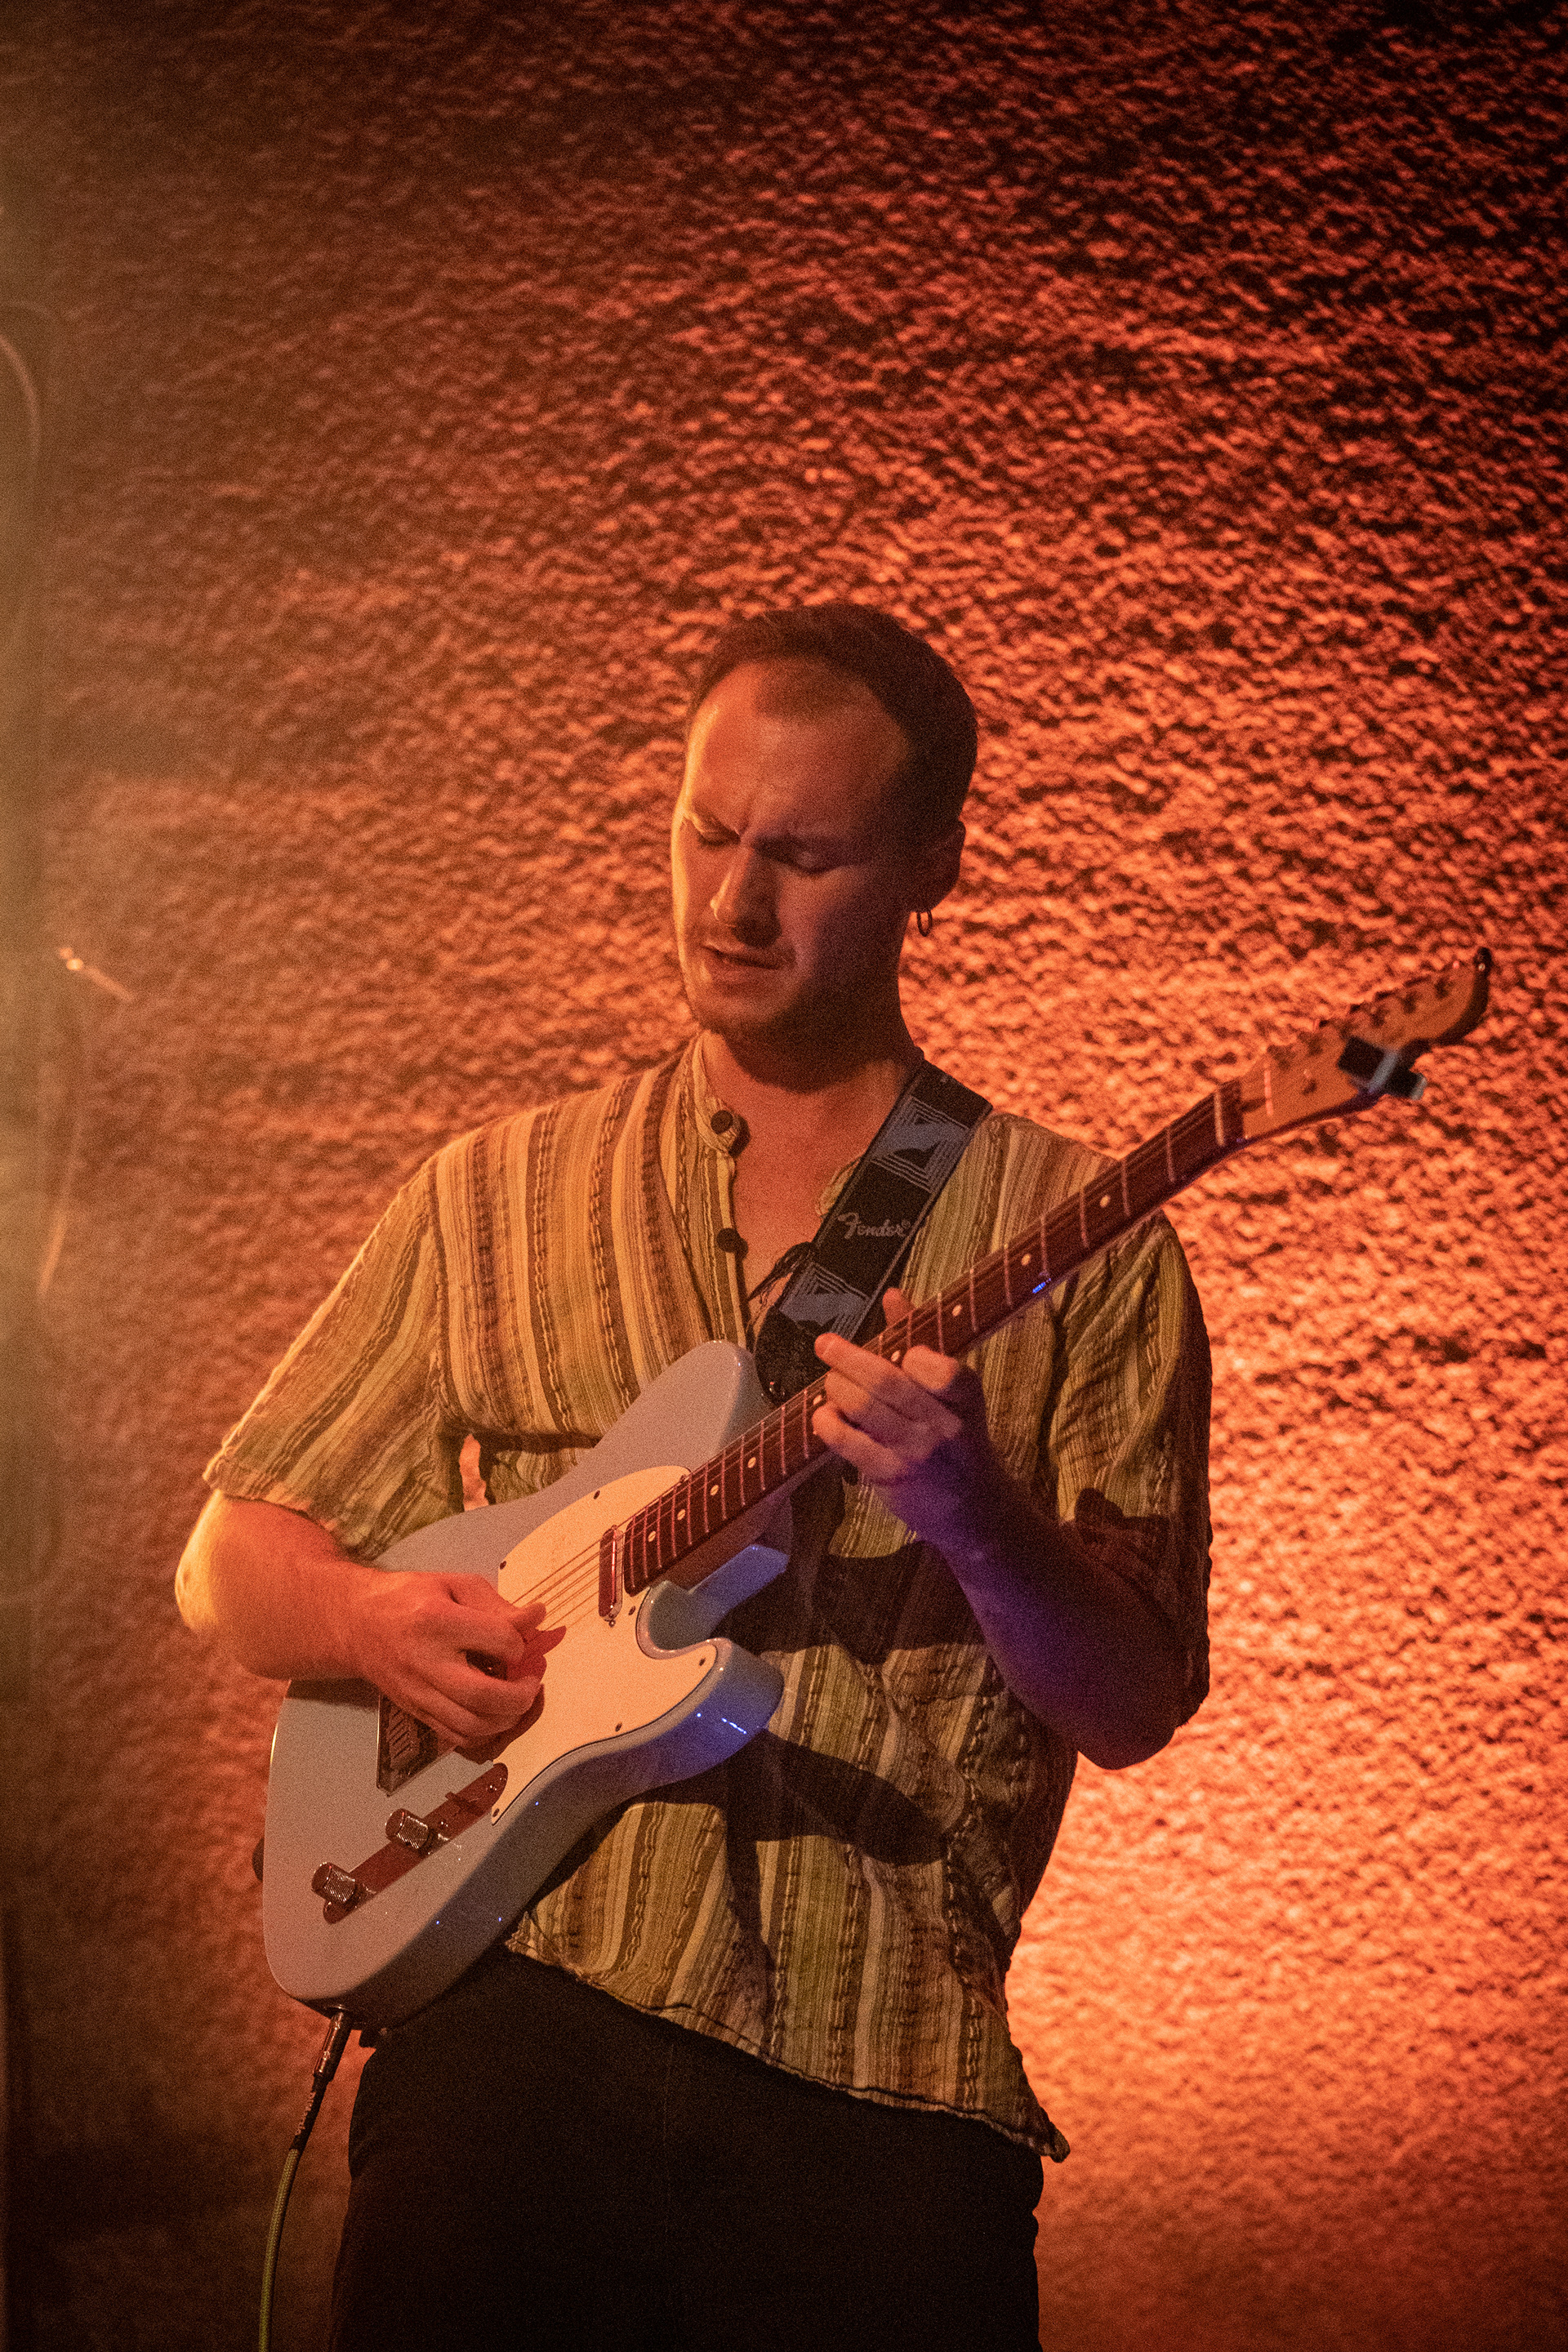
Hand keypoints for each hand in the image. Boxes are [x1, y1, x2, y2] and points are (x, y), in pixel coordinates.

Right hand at [347, 1569, 563, 1744]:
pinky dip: (486, 1732)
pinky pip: (458, 1737)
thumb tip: (536, 1618)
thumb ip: (496, 1603)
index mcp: (438, 1620)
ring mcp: (419, 1693)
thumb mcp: (453, 1584)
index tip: (521, 1638)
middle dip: (522, 1693)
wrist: (357, 1624)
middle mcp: (426, 1662)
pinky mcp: (416, 1712)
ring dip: (508, 1717)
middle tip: (533, 1678)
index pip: (498, 1640)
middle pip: (484, 1695)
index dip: (521, 1642)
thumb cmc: (409, 1598)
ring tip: (518, 1696)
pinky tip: (496, 1712)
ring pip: (473, 1725)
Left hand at [812, 1286, 1008, 1558]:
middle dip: (848, 1358)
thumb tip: (893, 1296)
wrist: (974, 1508)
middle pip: (888, 1382)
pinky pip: (848, 1442)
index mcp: (966, 1397)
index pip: (947, 1373)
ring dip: (836, 1387)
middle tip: (826, 1345)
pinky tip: (825, 1415)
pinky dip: (829, 1422)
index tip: (903, 1352)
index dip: (918, 1356)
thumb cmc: (958, 1436)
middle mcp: (944, 1426)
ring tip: (830, 1381)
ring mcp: (916, 1453)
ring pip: (863, 1408)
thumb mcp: (954, 1391)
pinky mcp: (889, 1477)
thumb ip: (923, 1341)